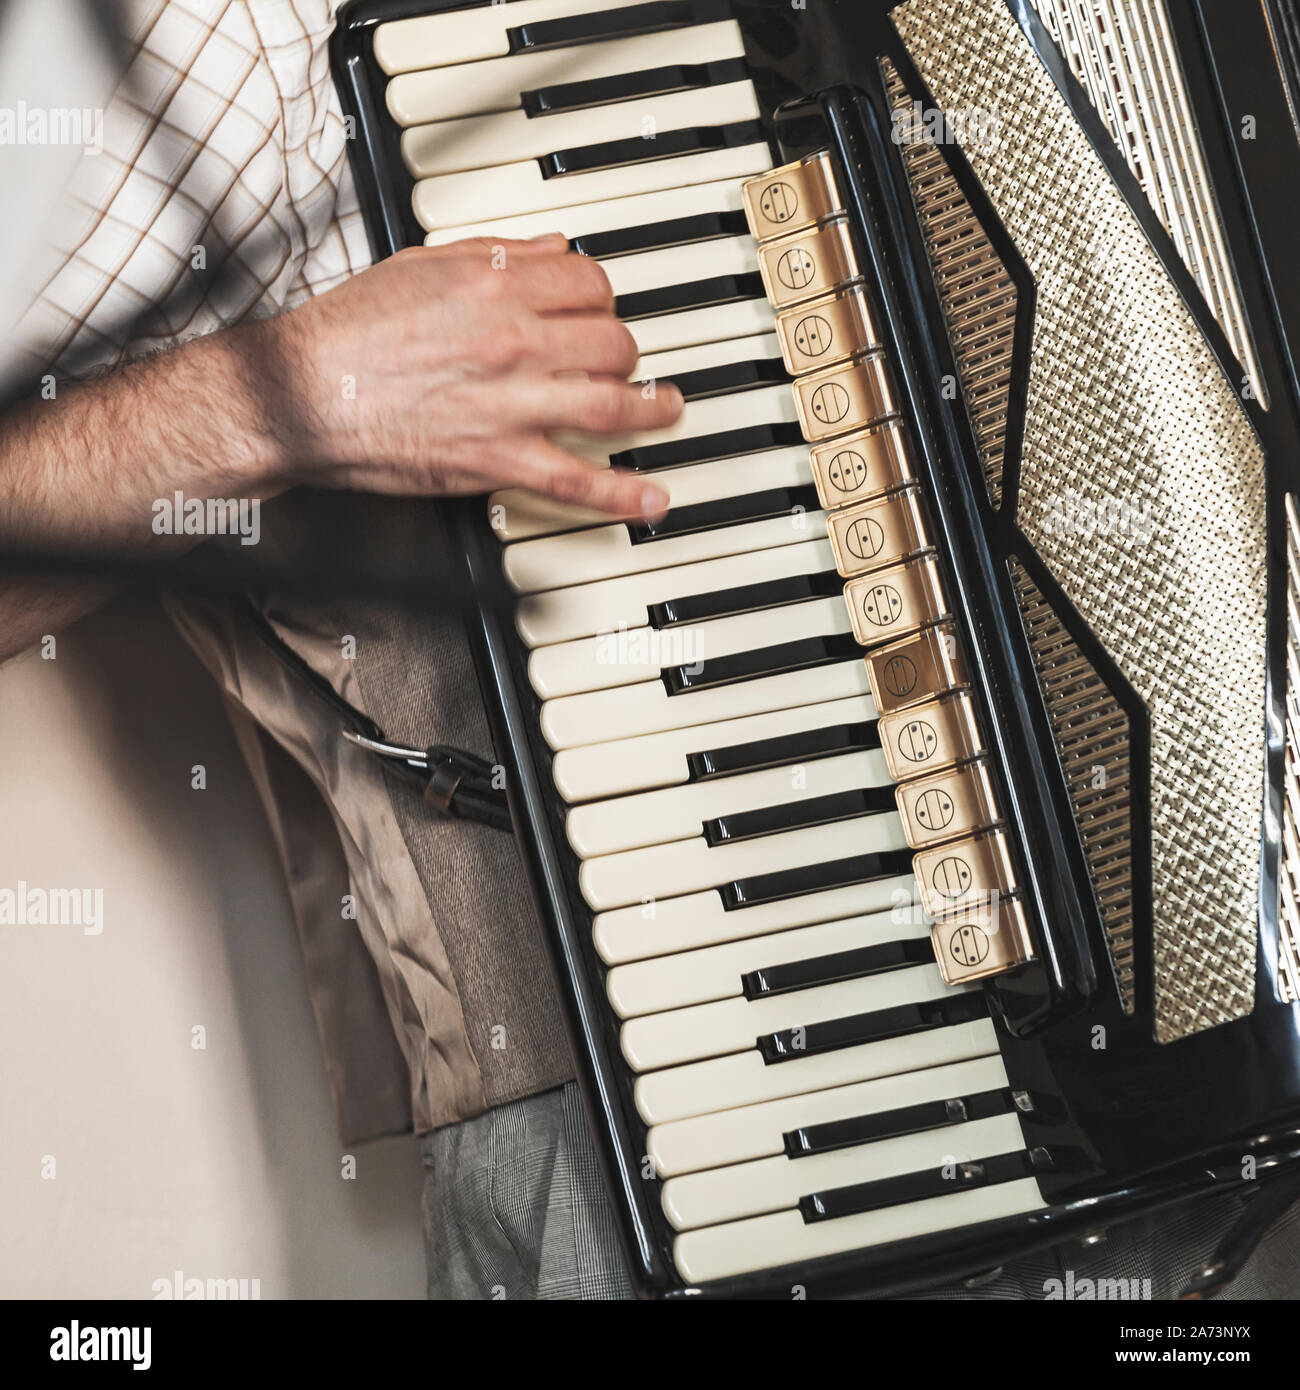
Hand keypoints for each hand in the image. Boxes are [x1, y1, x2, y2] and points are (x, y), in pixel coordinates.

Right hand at [254, 235, 681, 518]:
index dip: (603, 299)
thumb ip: (494, 254)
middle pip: (612, 342)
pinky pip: (577, 480)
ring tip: (668, 411)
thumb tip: (552, 249)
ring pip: (613, 404)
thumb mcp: (419, 266)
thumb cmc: (348, 333)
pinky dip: (623, 492)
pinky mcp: (497, 461)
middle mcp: (512, 340)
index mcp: (494, 284)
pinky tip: (652, 498)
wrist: (300, 394)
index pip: (589, 284)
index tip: (599, 313)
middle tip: (622, 364)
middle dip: (625, 353)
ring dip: (653, 409)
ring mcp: (510, 404)